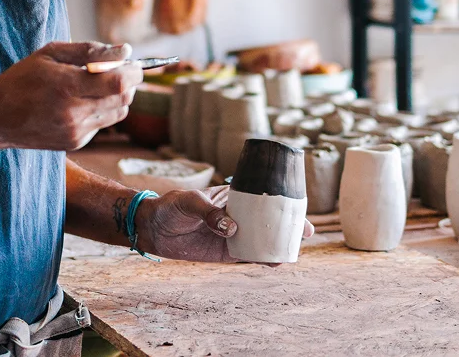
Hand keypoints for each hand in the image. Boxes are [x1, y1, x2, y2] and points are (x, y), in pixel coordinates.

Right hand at [0, 41, 140, 150]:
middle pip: (123, 98)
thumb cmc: (23, 78)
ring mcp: (75, 132)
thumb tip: (125, 51)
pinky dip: (101, 110)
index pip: (118, 83)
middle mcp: (73, 113)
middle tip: (122, 69)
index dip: (133, 72)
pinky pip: (102, 124)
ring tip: (99, 84)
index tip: (134, 63)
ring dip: (118, 96)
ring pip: (118, 112)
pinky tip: (81, 103)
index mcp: (66, 86)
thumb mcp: (51, 53)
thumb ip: (90, 50)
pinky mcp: (75, 143)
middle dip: (130, 82)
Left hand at [135, 185, 315, 262]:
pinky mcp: (226, 253)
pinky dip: (261, 259)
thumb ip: (209, 212)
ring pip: (262, 240)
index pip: (262, 197)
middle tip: (305, 233)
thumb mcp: (188, 201)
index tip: (299, 207)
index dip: (282, 201)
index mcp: (233, 197)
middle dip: (289, 226)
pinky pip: (248, 256)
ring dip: (278, 245)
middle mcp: (238, 216)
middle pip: (269, 220)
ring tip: (290, 252)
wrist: (153, 227)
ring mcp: (234, 235)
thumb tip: (231, 227)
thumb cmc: (171, 206)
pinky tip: (273, 262)